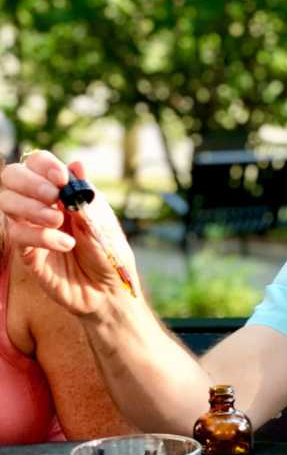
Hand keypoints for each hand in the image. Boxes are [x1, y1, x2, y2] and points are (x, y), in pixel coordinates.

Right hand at [0, 150, 137, 313]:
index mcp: (62, 191)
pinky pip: (18, 235)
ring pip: (7, 203)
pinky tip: (65, 244)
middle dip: (30, 182)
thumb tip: (77, 164)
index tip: (61, 178)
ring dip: (31, 207)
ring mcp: (32, 227)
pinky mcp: (28, 252)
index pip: (38, 164)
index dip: (44, 165)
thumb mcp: (102, 221)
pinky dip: (41, 236)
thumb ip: (86, 196)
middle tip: (53, 196)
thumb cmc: (109, 253)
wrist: (109, 290)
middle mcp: (42, 205)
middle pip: (13, 177)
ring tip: (58, 221)